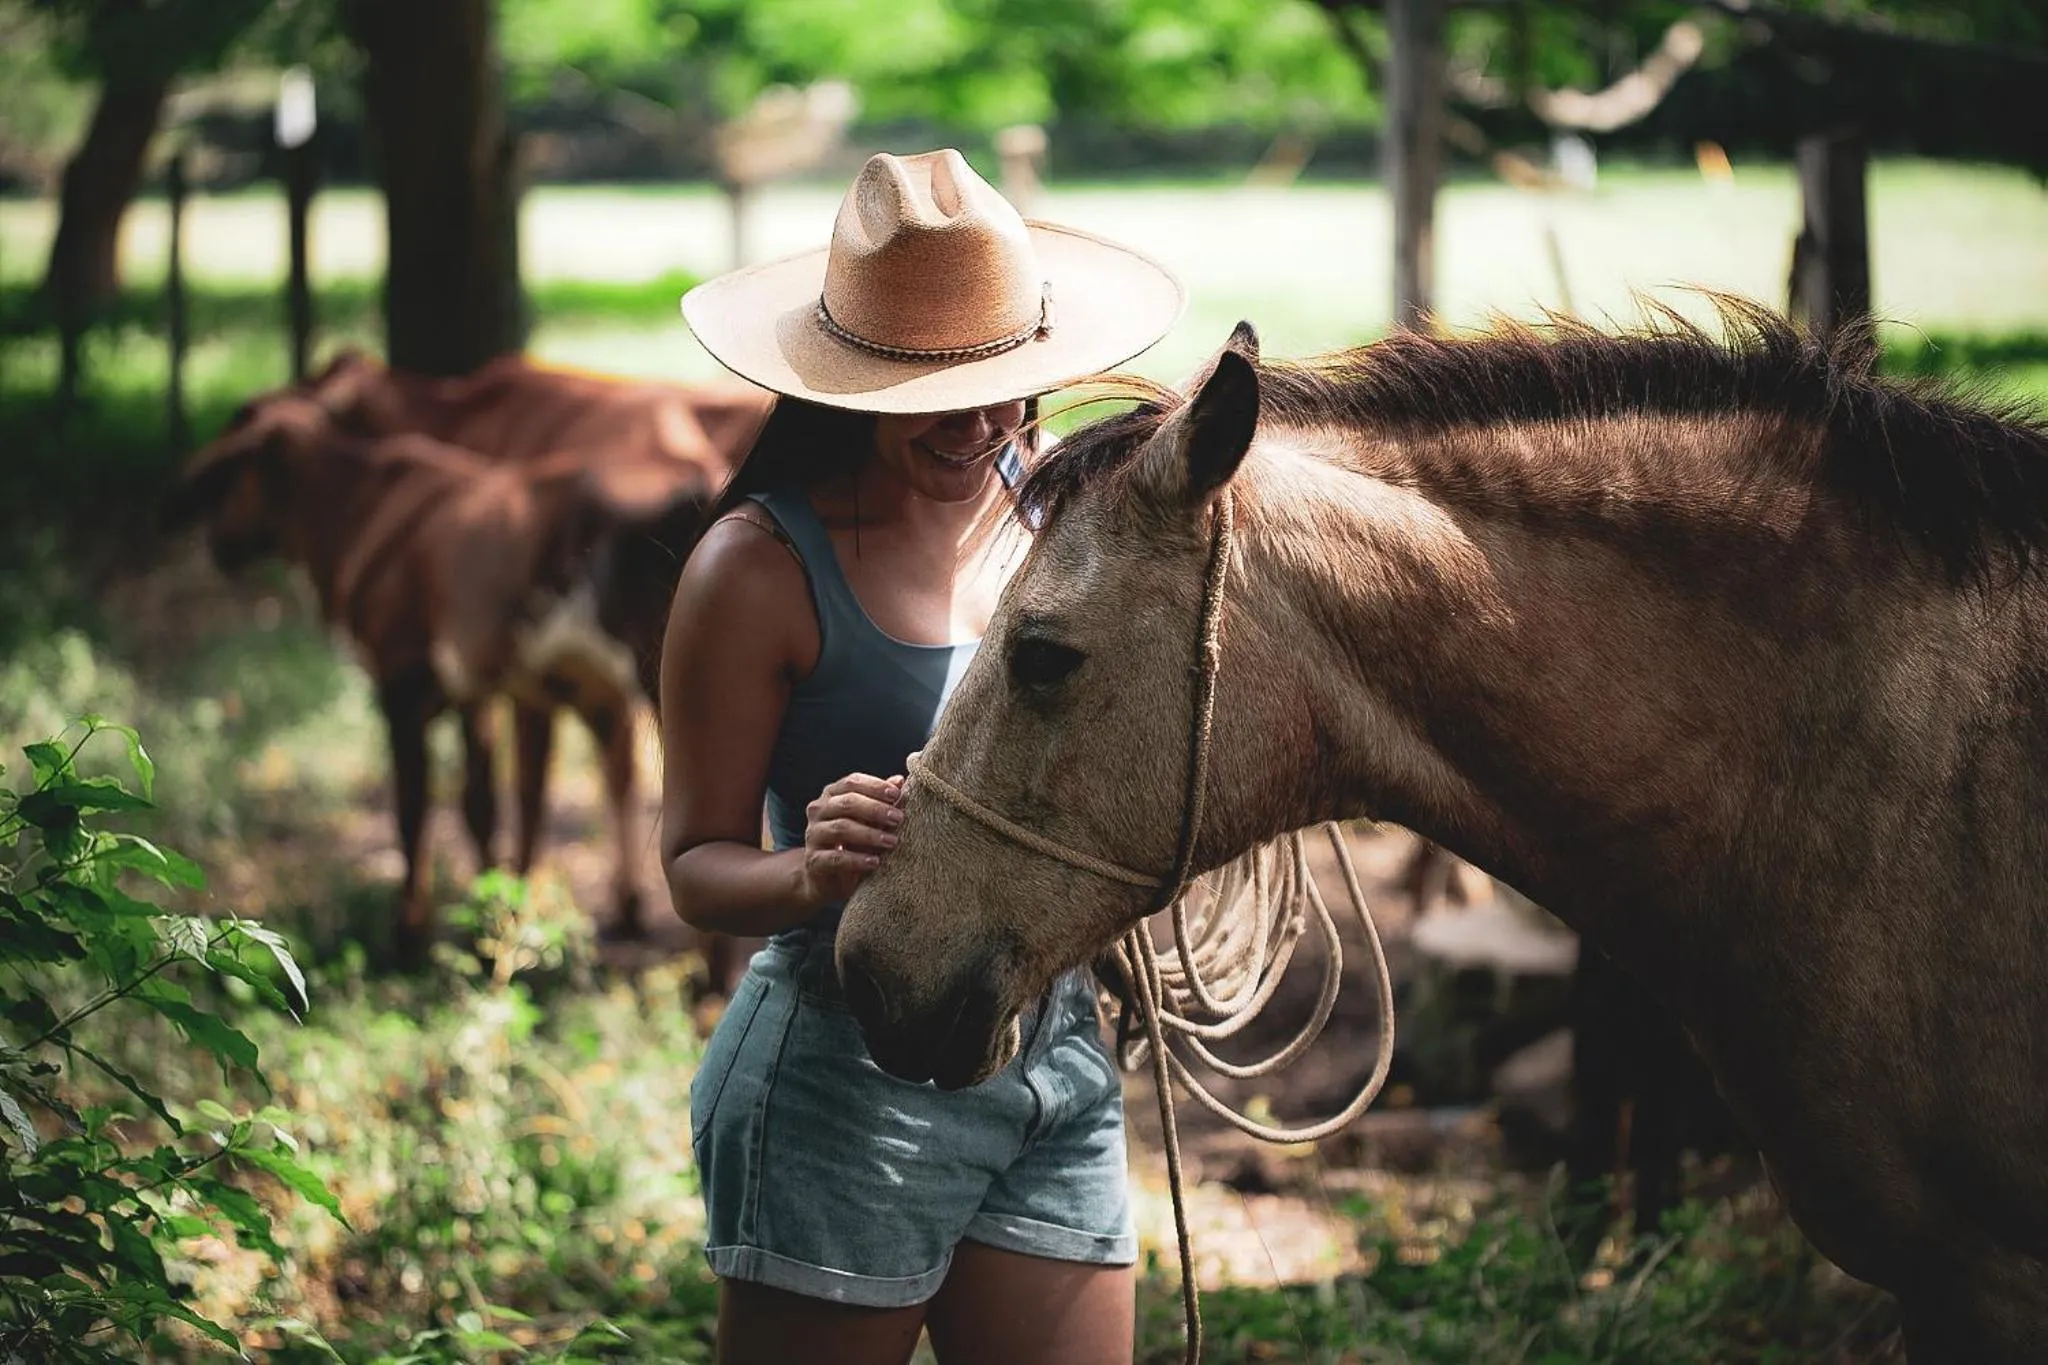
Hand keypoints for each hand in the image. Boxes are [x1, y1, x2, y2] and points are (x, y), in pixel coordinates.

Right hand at [796, 771, 904, 908]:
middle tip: (898, 818)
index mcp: (832, 795)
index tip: (896, 794)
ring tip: (892, 841)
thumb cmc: (854, 843)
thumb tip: (899, 780)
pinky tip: (874, 862)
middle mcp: (819, 811)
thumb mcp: (869, 821)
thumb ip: (882, 802)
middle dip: (875, 809)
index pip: (852, 782)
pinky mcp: (813, 860)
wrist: (830, 880)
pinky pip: (835, 858)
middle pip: (846, 803)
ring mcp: (813, 835)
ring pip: (841, 828)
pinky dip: (857, 859)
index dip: (875, 786)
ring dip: (869, 834)